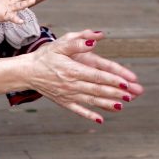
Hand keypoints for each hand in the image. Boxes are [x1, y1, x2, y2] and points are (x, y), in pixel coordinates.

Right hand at [26, 30, 143, 122]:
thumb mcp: (60, 44)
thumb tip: (95, 39)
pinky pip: (78, 110)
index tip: (126, 83)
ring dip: (107, 104)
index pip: (96, 75)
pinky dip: (89, 115)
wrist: (27, 72)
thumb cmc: (45, 56)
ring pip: (91, 100)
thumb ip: (78, 41)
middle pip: (97, 89)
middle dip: (115, 93)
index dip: (112, 79)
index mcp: (72, 70)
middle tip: (131, 95)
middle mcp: (71, 84)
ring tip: (122, 106)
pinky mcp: (63, 101)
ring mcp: (68, 94)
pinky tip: (101, 119)